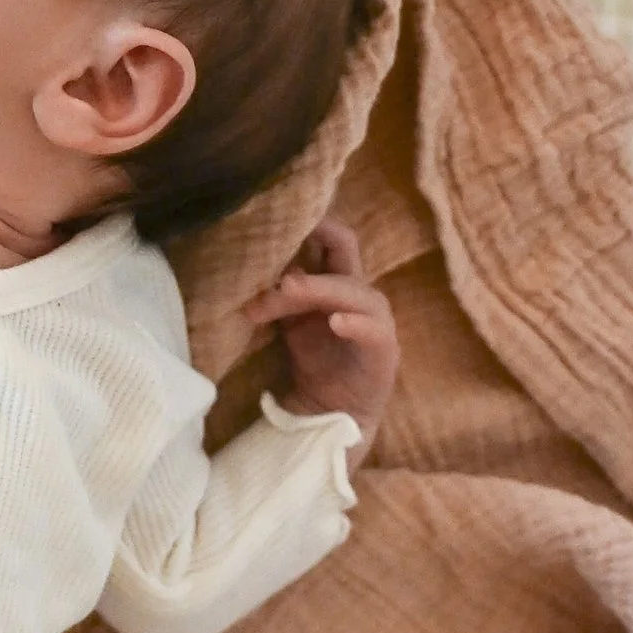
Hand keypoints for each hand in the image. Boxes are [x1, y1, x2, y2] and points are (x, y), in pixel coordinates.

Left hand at [239, 218, 399, 459]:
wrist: (332, 414)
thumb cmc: (314, 365)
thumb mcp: (290, 324)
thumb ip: (279, 298)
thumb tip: (248, 271)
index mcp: (337, 284)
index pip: (332, 242)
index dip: (313, 227)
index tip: (278, 219)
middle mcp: (359, 294)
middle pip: (345, 252)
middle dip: (316, 242)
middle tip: (275, 247)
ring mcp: (375, 320)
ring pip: (353, 290)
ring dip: (319, 288)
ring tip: (288, 290)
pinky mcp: (384, 350)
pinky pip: (374, 330)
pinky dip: (355, 323)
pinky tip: (335, 322)